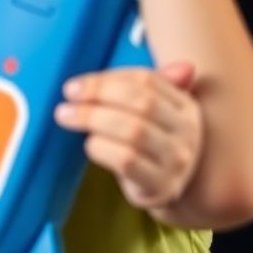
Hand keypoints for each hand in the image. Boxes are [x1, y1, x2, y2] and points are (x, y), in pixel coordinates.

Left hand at [55, 62, 201, 212]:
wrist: (166, 186)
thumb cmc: (151, 141)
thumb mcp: (154, 111)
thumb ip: (149, 86)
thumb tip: (184, 66)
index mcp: (185, 105)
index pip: (147, 81)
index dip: (106, 79)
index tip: (74, 85)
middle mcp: (186, 131)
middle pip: (142, 103)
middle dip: (97, 96)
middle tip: (66, 100)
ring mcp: (175, 160)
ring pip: (134, 131)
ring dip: (92, 120)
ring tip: (66, 117)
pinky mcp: (160, 186)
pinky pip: (127, 161)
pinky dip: (101, 148)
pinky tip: (90, 144)